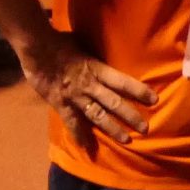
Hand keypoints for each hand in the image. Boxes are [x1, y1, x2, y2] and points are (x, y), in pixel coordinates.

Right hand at [16, 33, 156, 148]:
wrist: (36, 47)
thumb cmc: (59, 41)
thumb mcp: (82, 42)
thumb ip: (92, 52)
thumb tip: (102, 49)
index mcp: (97, 68)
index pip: (122, 81)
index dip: (139, 90)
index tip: (154, 99)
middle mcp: (90, 84)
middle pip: (114, 102)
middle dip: (130, 116)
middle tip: (145, 128)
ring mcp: (76, 96)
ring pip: (98, 115)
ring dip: (113, 128)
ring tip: (126, 140)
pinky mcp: (61, 103)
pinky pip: (72, 122)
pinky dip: (79, 135)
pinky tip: (86, 147)